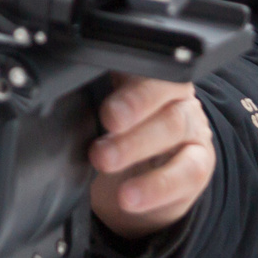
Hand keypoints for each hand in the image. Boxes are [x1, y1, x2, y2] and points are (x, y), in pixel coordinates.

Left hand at [88, 75, 214, 239]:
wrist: (132, 189)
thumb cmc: (111, 143)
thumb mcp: (93, 121)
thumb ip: (84, 104)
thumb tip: (58, 102)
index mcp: (140, 74)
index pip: (138, 61)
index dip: (125, 72)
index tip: (102, 89)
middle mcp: (171, 94)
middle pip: (159, 89)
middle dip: (132, 104)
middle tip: (106, 120)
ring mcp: (189, 126)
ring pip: (171, 125)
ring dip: (136, 144)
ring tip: (104, 161)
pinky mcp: (199, 163)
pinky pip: (186, 171)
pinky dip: (155, 186)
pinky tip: (130, 196)